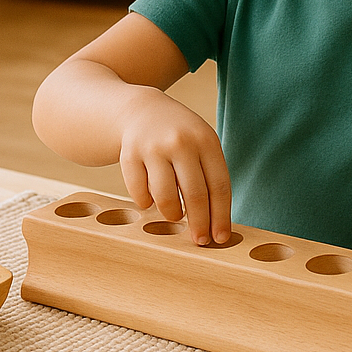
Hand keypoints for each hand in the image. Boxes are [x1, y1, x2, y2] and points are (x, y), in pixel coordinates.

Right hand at [116, 85, 231, 246]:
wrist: (141, 110)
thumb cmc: (180, 137)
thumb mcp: (202, 144)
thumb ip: (210, 176)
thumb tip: (216, 223)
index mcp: (206, 140)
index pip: (219, 185)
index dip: (221, 216)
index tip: (221, 238)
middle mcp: (180, 142)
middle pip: (195, 194)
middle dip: (199, 224)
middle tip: (200, 241)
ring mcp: (153, 147)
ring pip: (165, 197)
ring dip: (172, 214)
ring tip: (175, 215)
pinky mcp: (129, 154)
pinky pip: (139, 193)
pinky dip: (146, 202)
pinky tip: (150, 199)